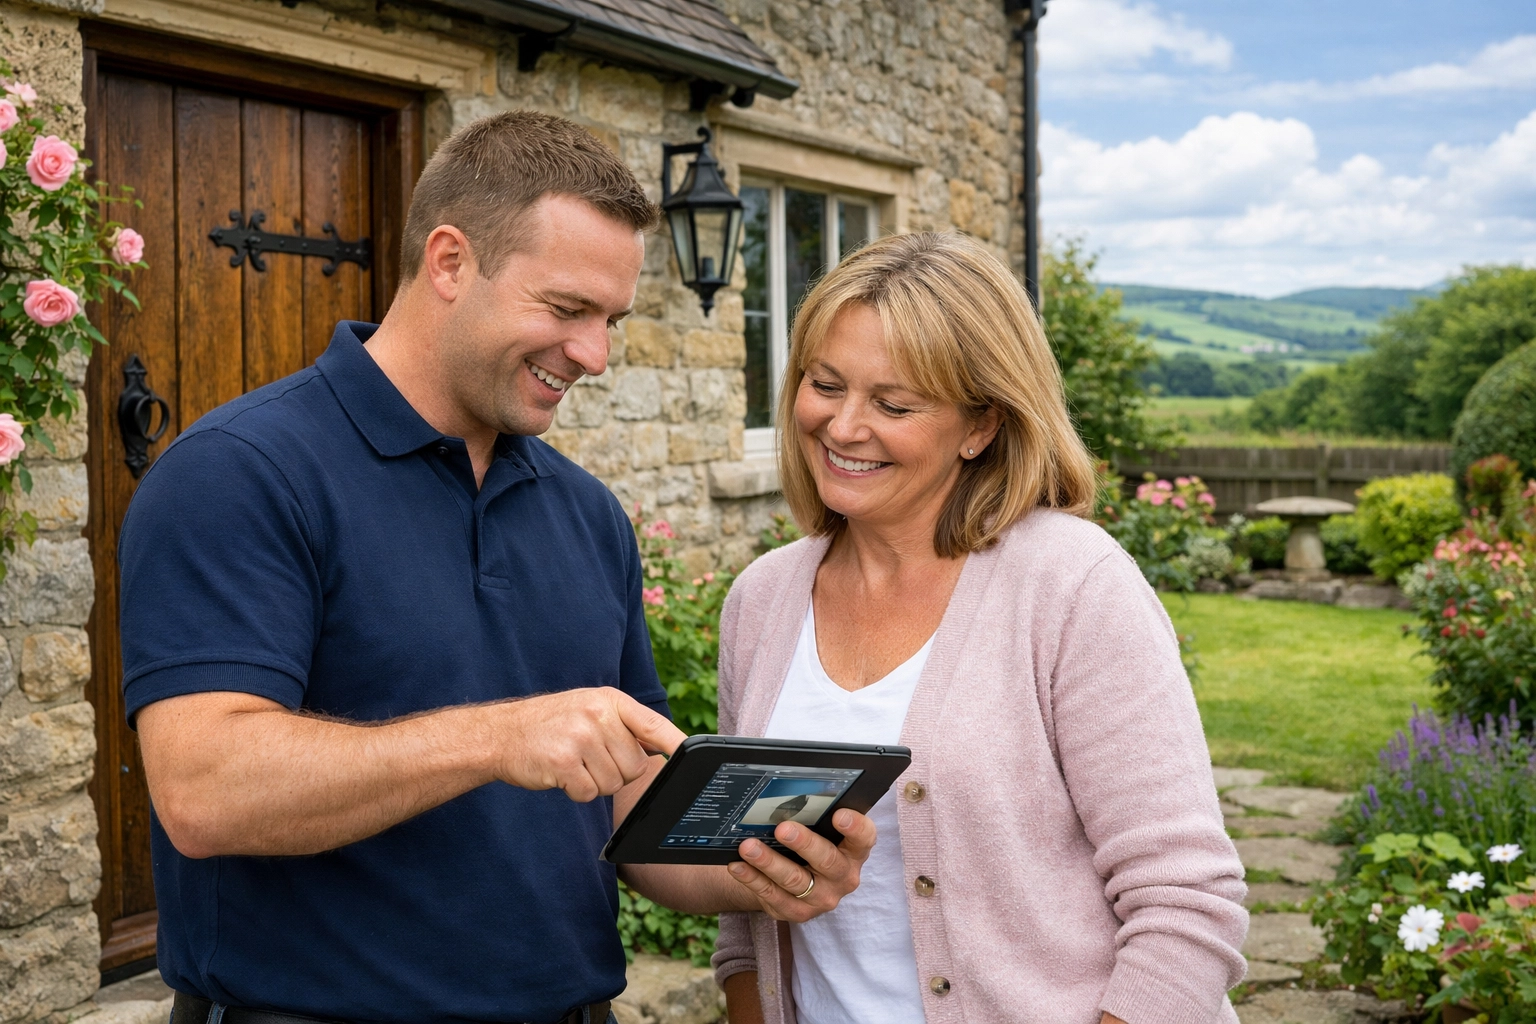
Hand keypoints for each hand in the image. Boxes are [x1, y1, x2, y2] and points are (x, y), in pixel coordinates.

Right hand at [490, 687, 684, 801]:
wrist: (500, 734)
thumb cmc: (550, 725)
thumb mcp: (589, 709)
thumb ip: (623, 725)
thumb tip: (662, 752)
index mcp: (609, 700)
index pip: (653, 724)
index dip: (675, 744)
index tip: (692, 756)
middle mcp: (597, 714)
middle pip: (636, 766)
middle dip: (616, 772)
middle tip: (589, 759)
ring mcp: (580, 737)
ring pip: (614, 783)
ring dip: (595, 782)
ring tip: (574, 763)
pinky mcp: (563, 762)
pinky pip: (589, 793)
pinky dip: (577, 791)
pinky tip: (561, 774)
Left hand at [726, 808, 875, 922]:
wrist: (799, 879)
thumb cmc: (812, 844)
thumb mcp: (822, 831)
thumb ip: (816, 816)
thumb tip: (789, 794)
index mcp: (854, 851)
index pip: (864, 838)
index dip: (855, 827)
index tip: (839, 814)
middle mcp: (844, 876)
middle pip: (827, 860)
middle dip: (804, 844)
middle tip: (782, 829)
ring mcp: (822, 898)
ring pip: (795, 880)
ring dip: (769, 862)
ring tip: (748, 846)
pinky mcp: (799, 912)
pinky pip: (773, 896)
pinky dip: (753, 879)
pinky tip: (738, 866)